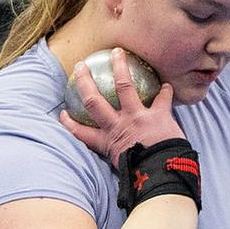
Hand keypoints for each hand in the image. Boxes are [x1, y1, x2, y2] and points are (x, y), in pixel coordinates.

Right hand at [60, 48, 183, 168]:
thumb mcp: (122, 170)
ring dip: (120, 67)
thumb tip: (121, 165)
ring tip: (118, 52)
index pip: (81, 133)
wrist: (163, 175)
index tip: (62, 113)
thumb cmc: (143, 176)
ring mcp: (137, 118)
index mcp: (108, 142)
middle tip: (81, 66)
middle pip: (94, 100)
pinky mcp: (158, 116)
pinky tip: (166, 84)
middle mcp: (118, 126)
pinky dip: (165, 91)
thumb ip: (118, 159)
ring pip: (124, 86)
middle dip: (85, 82)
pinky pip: (162, 98)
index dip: (69, 123)